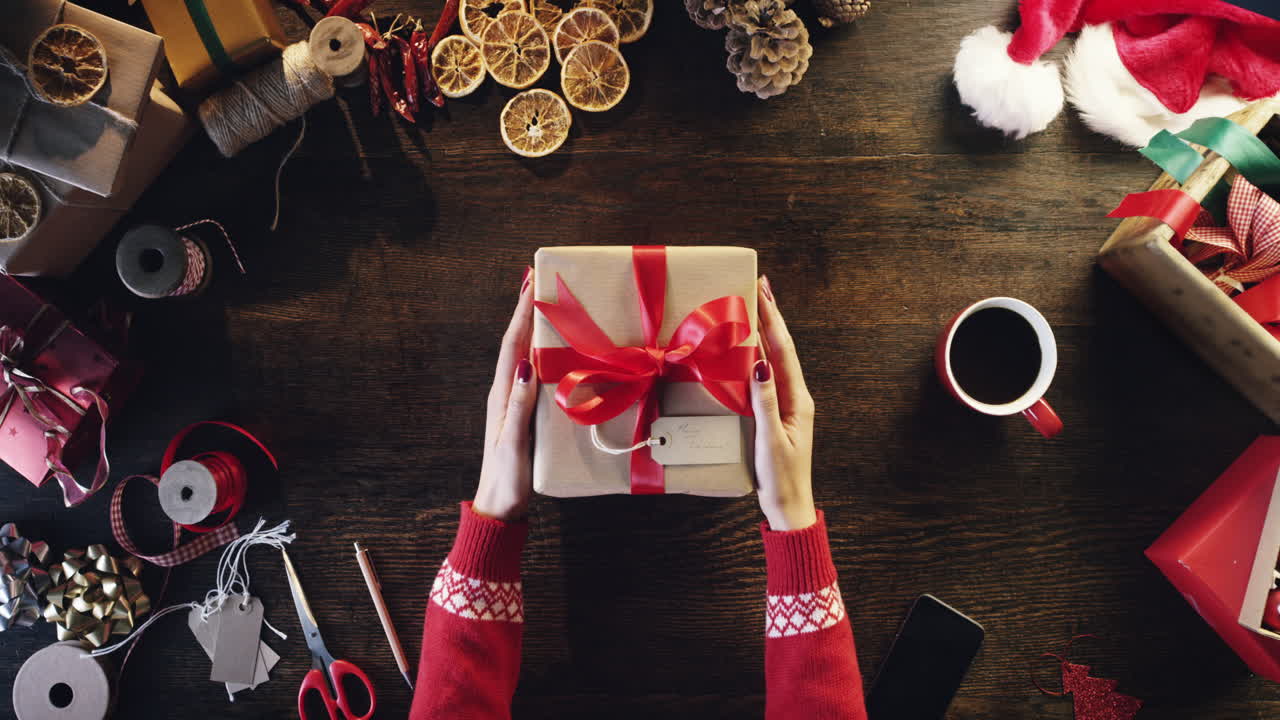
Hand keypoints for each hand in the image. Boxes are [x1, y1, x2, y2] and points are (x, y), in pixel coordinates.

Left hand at [473, 268, 536, 520]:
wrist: (500, 505)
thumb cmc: (507, 477)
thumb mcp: (513, 442)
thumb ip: (518, 406)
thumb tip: (524, 366)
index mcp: (502, 395)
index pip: (511, 345)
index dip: (520, 313)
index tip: (530, 283)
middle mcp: (506, 393)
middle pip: (515, 343)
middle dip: (526, 311)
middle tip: (539, 283)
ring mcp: (513, 403)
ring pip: (524, 356)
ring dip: (533, 329)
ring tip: (547, 306)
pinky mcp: (523, 413)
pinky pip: (533, 374)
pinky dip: (542, 353)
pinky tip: (554, 352)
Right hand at [751, 275, 817, 530]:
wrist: (789, 506)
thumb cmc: (781, 478)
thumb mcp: (770, 440)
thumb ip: (764, 402)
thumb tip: (760, 363)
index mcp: (797, 399)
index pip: (783, 351)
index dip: (773, 320)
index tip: (764, 292)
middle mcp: (795, 397)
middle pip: (782, 349)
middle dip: (771, 317)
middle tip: (759, 287)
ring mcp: (787, 405)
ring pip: (775, 360)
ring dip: (765, 333)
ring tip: (754, 308)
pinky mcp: (776, 414)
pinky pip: (767, 377)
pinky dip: (758, 356)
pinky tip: (749, 350)